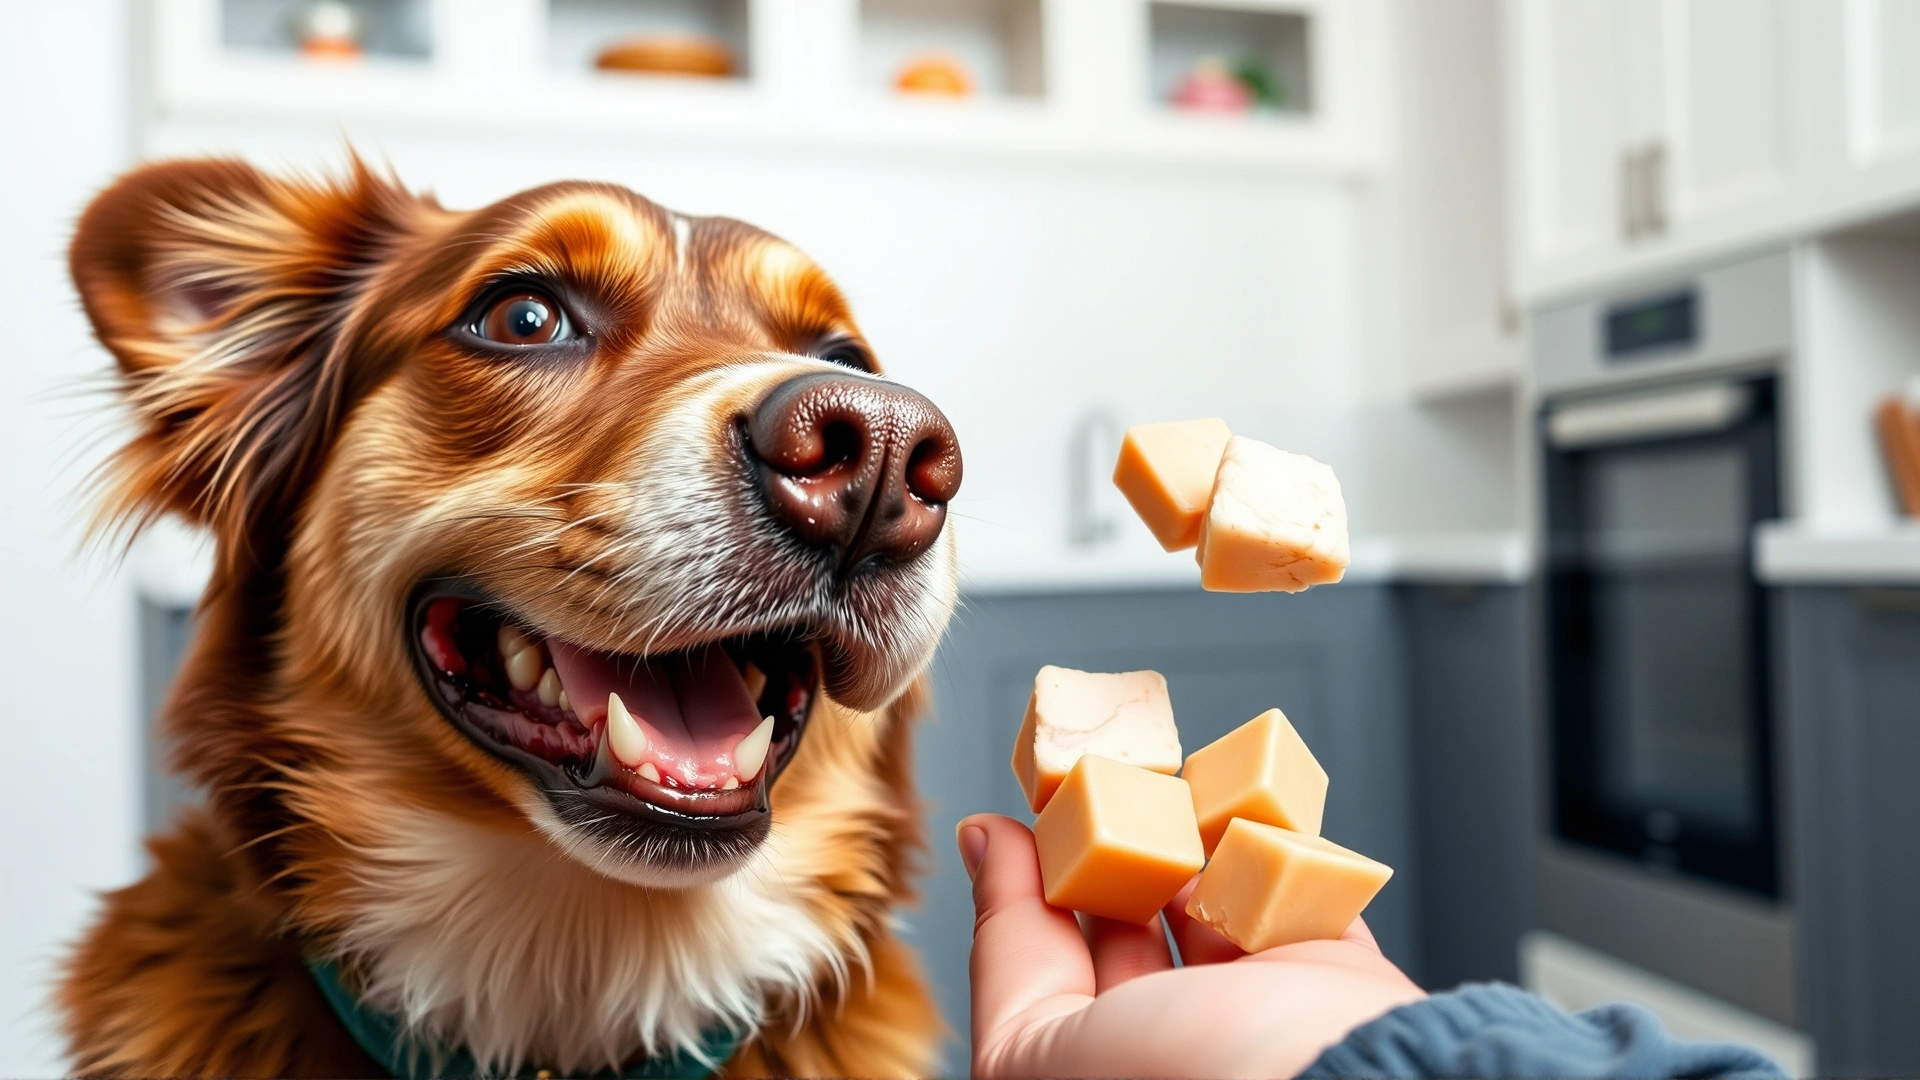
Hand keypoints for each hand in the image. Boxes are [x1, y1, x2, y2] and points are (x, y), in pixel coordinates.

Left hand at [960, 813, 1424, 1079]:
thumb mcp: (1040, 1045)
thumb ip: (1007, 948)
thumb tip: (981, 843)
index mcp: (1104, 1075)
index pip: (1046, 983)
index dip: (1025, 896)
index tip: (1022, 822)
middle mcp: (1181, 1052)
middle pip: (1129, 937)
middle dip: (1107, 862)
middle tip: (1093, 794)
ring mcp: (1267, 1016)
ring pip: (1213, 910)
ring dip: (1185, 849)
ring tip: (1159, 798)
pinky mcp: (1340, 977)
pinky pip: (1299, 894)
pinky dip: (1275, 848)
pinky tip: (1238, 814)